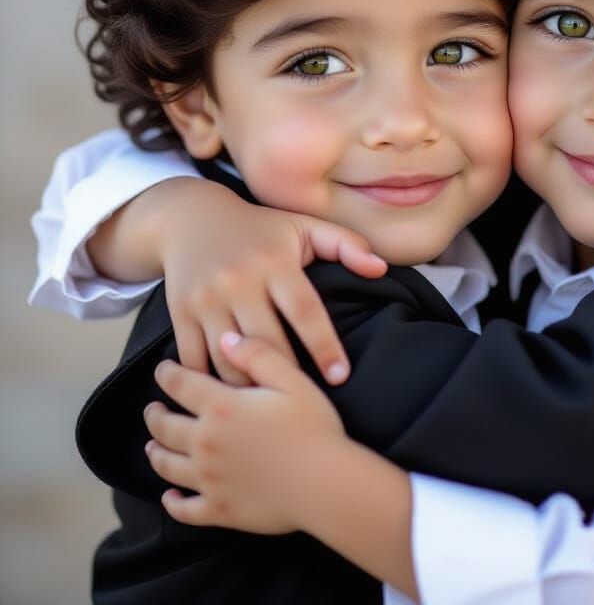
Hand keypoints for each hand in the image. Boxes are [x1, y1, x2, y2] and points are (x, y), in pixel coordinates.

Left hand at [146, 333, 347, 533]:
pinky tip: (170, 497)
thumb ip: (258, 355)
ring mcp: (208, 480)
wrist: (324, 483)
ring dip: (156, 454)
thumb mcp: (293, 380)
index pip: (181, 385)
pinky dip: (172, 503)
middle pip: (166, 428)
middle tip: (153, 410)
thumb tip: (227, 339)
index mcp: (222, 407)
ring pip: (168, 466)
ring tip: (152, 447)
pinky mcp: (218, 509)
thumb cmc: (313, 427)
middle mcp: (206, 443)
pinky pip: (184, 510)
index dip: (168, 374)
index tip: (162, 370)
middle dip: (155, 416)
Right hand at [152, 178, 385, 384]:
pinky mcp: (179, 314)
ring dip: (250, 387)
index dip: (325, 346)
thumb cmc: (261, 228)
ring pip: (230, 360)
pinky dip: (211, 383)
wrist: (191, 218)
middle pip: (268, 343)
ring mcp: (206, 299)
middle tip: (307, 402)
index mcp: (275, 262)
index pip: (306, 311)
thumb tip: (381, 269)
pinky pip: (195, 361)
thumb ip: (346, 245)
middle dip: (288, 377)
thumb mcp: (304, 226)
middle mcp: (239, 281)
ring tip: (270, 407)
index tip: (341, 376)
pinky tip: (230, 399)